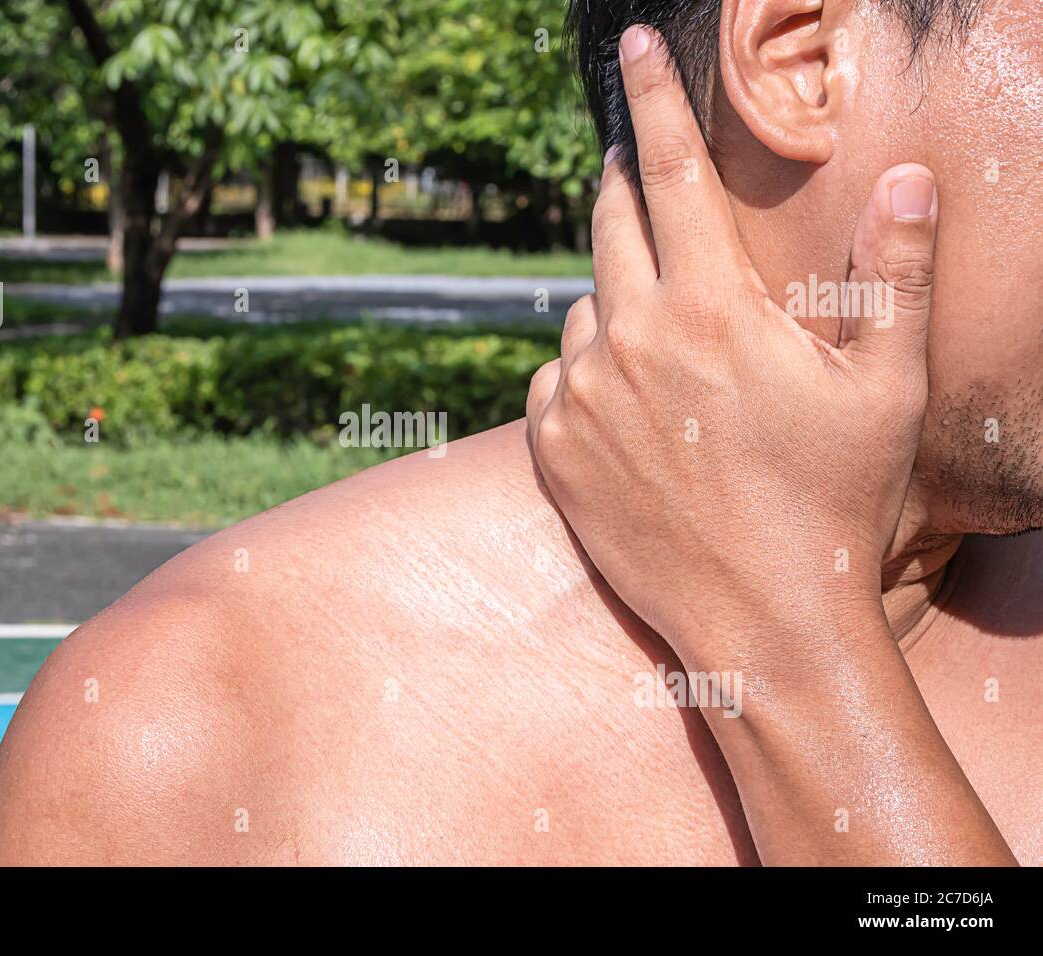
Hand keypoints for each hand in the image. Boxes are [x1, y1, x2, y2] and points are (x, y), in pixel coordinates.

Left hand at [526, 26, 1015, 866]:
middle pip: (611, 228)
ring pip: (583, 310)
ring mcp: (581, 398)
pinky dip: (583, 373)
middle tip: (642, 182)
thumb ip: (897, 273)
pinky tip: (629, 408)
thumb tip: (907, 176)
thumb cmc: (835, 503)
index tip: (633, 49)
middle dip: (626, 191)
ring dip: (616, 303)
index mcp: (711, 309)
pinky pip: (554, 378)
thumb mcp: (887, 386)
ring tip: (668, 347)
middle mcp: (630, 340)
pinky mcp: (550, 449)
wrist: (762, 620)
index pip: (676, 175)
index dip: (657, 101)